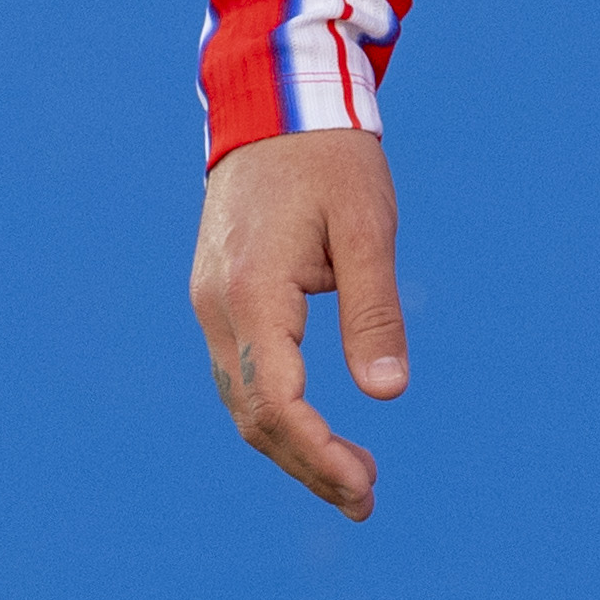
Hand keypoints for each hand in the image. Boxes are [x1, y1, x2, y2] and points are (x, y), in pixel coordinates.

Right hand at [190, 127, 407, 520]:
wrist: (274, 101)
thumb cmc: (329, 158)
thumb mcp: (367, 226)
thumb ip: (375, 310)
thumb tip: (388, 393)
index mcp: (252, 292)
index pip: (277, 402)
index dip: (318, 453)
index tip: (365, 485)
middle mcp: (218, 306)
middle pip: (252, 415)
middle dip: (307, 465)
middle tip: (367, 499)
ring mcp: (211, 302)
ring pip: (241, 400)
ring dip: (291, 446)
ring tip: (350, 479)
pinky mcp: (219, 295)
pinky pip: (240, 373)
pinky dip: (275, 412)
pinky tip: (315, 428)